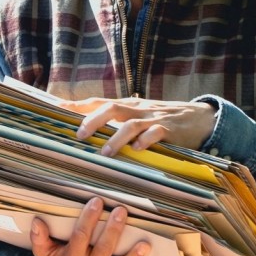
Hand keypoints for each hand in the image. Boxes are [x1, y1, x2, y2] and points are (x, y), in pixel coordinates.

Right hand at [31, 197, 164, 255]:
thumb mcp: (44, 255)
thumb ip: (39, 239)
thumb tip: (37, 222)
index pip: (81, 237)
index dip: (89, 220)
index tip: (96, 202)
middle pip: (104, 249)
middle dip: (114, 231)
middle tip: (121, 211)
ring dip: (134, 255)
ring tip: (144, 243)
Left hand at [64, 96, 217, 155]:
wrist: (199, 118)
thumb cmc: (161, 119)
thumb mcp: (137, 115)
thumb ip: (116, 121)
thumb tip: (86, 130)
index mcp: (127, 105)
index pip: (98, 102)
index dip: (78, 105)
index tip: (56, 108)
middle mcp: (137, 109)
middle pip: (111, 109)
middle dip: (93, 121)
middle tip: (80, 135)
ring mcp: (153, 119)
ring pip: (131, 124)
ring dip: (116, 138)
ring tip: (105, 153)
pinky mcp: (170, 130)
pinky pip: (156, 134)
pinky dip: (146, 141)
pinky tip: (138, 150)